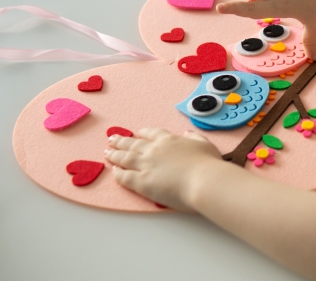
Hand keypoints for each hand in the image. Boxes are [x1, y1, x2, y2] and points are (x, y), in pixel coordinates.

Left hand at [105, 128, 222, 210]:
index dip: (142, 133)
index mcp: (169, 140)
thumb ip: (194, 138)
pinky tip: (113, 172)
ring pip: (125, 158)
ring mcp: (145, 165)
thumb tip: (187, 134)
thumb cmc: (208, 164)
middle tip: (111, 139)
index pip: (151, 133)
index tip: (137, 133)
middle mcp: (154, 150)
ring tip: (107, 153)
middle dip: (121, 141)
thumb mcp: (204, 144)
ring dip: (115, 155)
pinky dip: (117, 174)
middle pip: (133, 144)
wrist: (203, 180)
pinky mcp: (141, 182)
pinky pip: (124, 177)